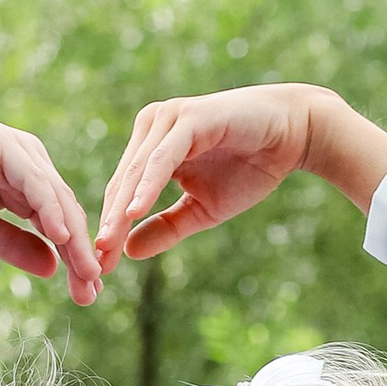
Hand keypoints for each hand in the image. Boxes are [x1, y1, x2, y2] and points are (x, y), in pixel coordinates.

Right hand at [0, 95, 101, 304]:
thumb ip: (16, 246)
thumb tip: (52, 269)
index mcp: (29, 187)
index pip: (61, 226)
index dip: (75, 260)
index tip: (87, 294)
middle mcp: (34, 169)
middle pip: (67, 216)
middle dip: (81, 255)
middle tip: (92, 292)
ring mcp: (25, 156)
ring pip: (58, 201)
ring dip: (73, 239)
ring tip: (86, 271)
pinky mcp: (10, 149)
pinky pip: (37, 183)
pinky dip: (50, 210)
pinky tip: (60, 237)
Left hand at [95, 85, 386, 269]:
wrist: (293, 137)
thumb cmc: (249, 167)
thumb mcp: (201, 209)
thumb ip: (166, 227)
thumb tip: (129, 252)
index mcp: (150, 146)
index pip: (120, 192)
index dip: (109, 230)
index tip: (97, 266)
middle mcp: (152, 127)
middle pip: (120, 184)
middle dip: (108, 226)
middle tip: (94, 264)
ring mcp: (168, 119)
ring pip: (135, 173)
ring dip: (120, 211)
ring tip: (107, 245)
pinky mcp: (188, 119)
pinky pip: (161, 159)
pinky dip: (146, 187)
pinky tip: (134, 213)